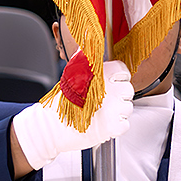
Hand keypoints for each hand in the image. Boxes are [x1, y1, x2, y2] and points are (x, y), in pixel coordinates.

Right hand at [10, 59, 135, 168]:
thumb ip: (87, 66)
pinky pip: (124, 124)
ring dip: (118, 111)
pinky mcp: (114, 126)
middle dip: (119, 96)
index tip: (114, 83)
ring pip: (127, 107)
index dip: (119, 77)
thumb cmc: (60, 103)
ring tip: (102, 113)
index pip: (123, 70)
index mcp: (101, 74)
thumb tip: (89, 54)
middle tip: (105, 102)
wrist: (52, 127)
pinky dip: (116, 126)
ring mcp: (114, 108)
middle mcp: (111, 89)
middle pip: (128, 90)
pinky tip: (103, 123)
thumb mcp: (72, 76)